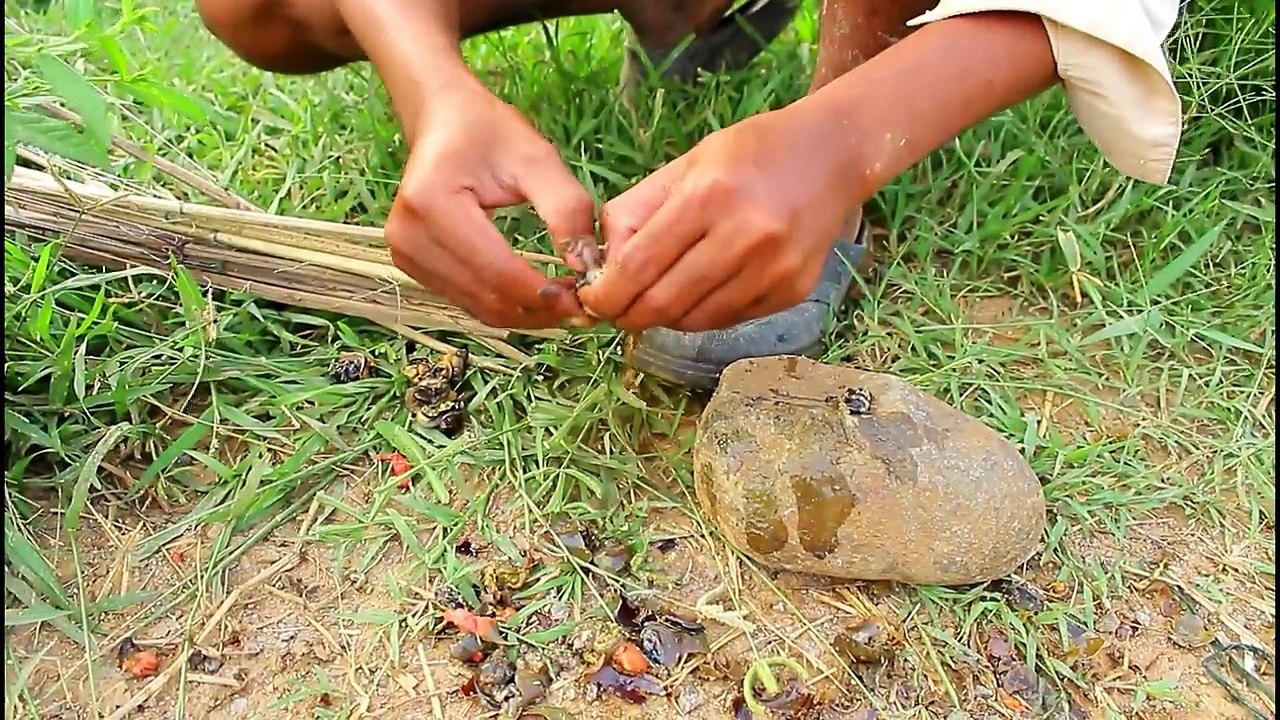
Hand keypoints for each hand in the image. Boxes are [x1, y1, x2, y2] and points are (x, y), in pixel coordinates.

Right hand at [385, 82, 596, 328]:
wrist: (441, 118)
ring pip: (477, 307)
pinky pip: (466, 299)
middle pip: (486, 297)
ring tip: (563, 300)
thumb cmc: (489, 132)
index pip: (497, 271)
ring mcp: (404, 254)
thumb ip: (566, 210)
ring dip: (524, 313)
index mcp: (433, 203)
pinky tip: (534, 294)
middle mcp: (409, 236)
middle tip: (581, 306)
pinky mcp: (410, 264)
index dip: (544, 294)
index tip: (585, 299)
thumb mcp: (537, 159)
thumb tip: (586, 266)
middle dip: (538, 310)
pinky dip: (504, 304)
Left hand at [577, 103, 859, 331]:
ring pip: (695, 320)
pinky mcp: (793, 290)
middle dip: (629, 315)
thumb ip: (637, 211)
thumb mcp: (686, 164)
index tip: (592, 301)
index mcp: (708, 196)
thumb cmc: (750, 154)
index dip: (606, 294)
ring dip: (665, 317)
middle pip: (663, 303)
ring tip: (658, 298)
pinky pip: (729, 319)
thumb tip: (601, 266)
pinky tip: (700, 292)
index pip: (638, 266)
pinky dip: (703, 314)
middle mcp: (745, 236)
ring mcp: (774, 269)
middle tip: (617, 311)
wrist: (833, 155)